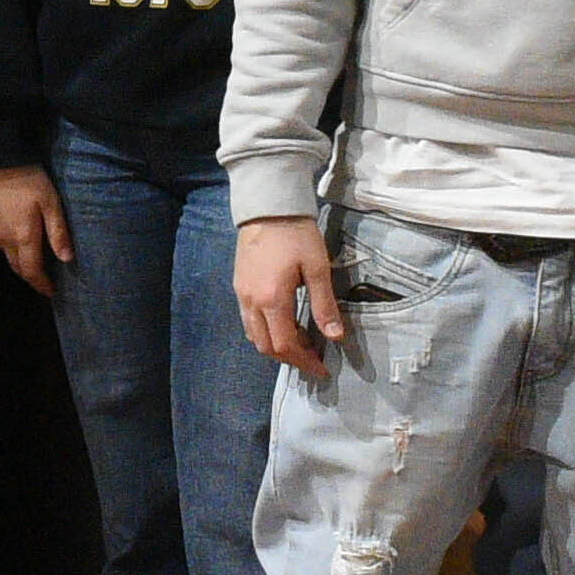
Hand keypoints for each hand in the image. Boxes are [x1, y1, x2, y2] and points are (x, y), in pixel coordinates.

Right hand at [0, 163, 71, 293]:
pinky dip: (8, 244)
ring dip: (18, 259)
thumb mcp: (50, 203)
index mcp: (23, 238)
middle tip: (42, 279)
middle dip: (30, 275)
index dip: (41, 284)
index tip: (50, 292)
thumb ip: (58, 232)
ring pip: (5, 253)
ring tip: (31, 256)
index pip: (31, 271)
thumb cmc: (27, 180)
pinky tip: (15, 234)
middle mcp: (4, 239)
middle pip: (16, 266)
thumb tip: (67, 259)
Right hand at [232, 210, 344, 376]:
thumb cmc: (296, 234)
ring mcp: (242, 294)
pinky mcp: (239, 285)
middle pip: (266, 346)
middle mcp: (252, 302)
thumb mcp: (317, 268)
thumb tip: (335, 337)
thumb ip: (324, 305)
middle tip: (313, 357)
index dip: (304, 361)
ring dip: (276, 345)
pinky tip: (283, 322)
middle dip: (290, 358)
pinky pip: (248, 321)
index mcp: (272, 300)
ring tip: (300, 341)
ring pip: (254, 336)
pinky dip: (265, 331)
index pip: (285, 345)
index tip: (322, 368)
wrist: (267, 206)